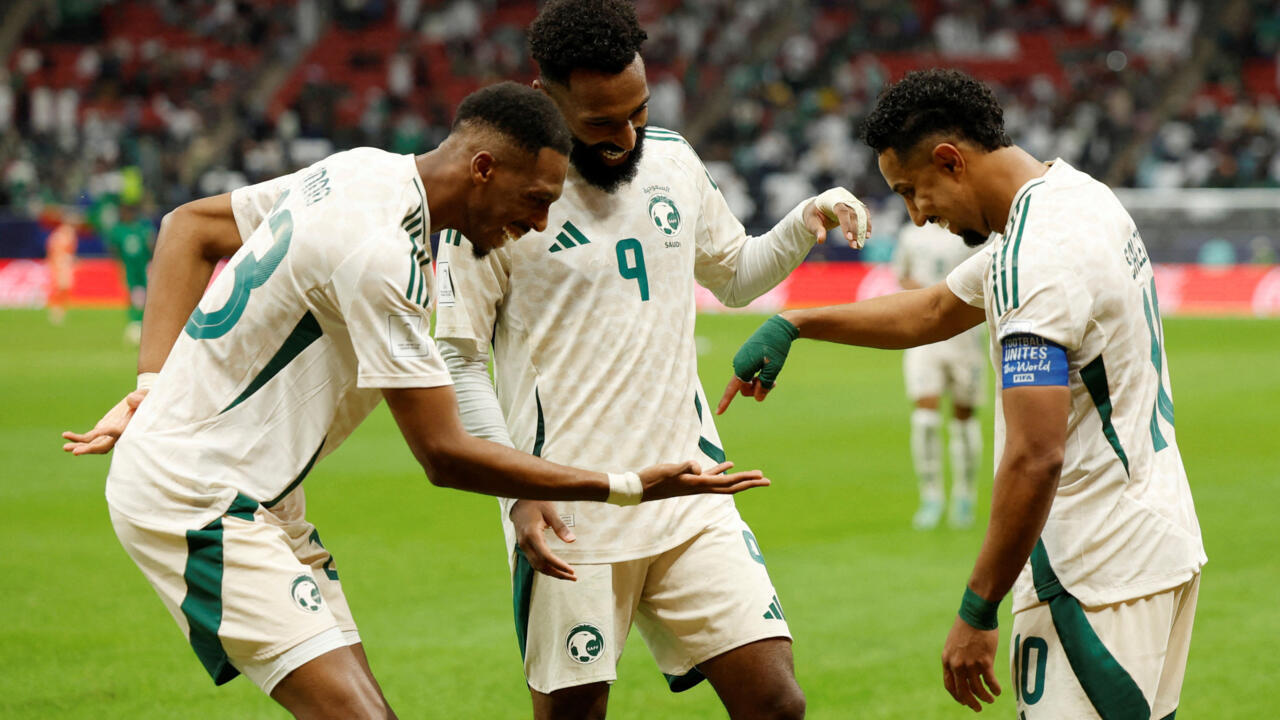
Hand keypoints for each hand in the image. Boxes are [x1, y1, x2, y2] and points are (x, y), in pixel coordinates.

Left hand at [62, 389, 148, 454]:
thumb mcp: (145, 396)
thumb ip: (140, 398)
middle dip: (88, 449)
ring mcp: (108, 434)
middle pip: (101, 446)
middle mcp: (117, 435)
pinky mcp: (102, 430)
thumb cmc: (146, 399)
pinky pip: (88, 438)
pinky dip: (77, 438)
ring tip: (65, 447)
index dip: (103, 434)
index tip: (91, 435)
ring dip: (79, 446)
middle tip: (75, 452)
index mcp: (127, 428)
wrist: (141, 401)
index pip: (114, 433)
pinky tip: (65, 435)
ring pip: (92, 444)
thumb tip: (131, 399)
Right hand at [511, 500, 577, 581]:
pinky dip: (546, 568)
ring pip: (537, 566)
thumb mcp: (550, 511)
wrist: (519, 501)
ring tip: (567, 576)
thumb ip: (560, 527)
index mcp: (532, 534)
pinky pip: (534, 561)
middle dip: (557, 573)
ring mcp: (523, 546)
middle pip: (541, 565)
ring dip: (552, 573)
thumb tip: (572, 541)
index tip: (571, 570)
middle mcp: (525, 543)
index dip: (559, 565)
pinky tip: (557, 569)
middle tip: (573, 577)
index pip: (545, 556)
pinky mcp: (524, 546)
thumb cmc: (536, 503)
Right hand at [638, 460, 768, 500]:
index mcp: (698, 484)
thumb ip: (683, 468)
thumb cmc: (652, 479)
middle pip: (732, 486)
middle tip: (767, 480)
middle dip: (750, 483)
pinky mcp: (690, 480)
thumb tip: (698, 466)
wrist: (639, 488)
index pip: (728, 483)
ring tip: (755, 474)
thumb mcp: (668, 471)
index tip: (761, 478)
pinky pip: (712, 475)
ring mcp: (696, 484)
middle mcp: (700, 487)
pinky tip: (730, 464)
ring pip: (724, 482)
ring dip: (740, 478)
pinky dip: (723, 470)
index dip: (746, 479)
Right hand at [716, 314, 797, 413]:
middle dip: (757, 390)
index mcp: (743, 367)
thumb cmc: (776, 347)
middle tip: (774, 384)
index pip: (732, 389)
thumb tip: (758, 398)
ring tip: (773, 379)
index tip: (718, 413)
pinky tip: (769, 369)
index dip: (725, 402)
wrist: (778, 328)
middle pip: (744, 389)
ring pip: (748, 382)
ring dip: (760, 383)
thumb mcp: (774, 369)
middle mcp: (738, 364)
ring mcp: (742, 361)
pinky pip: (749, 374)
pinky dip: (759, 377)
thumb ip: (765, 385)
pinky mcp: (746, 358)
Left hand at [804, 188, 871, 247]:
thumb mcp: (811, 222)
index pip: (842, 211)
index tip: (848, 238)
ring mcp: (851, 200)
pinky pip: (864, 214)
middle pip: (853, 213)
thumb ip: (817, 230)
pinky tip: (866, 236)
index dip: (846, 224)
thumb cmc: (813, 214)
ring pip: (861, 214)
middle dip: (855, 230)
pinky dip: (866, 225)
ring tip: (860, 244)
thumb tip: (821, 240)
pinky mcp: (856, 205)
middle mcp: (843, 197)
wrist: (817, 207)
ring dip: (863, 230)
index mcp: (831, 198)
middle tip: (854, 246)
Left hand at [941, 615, 1001, 711]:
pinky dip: (994, 689)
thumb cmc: (966, 626)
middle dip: (970, 702)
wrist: (976, 614)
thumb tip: (962, 670)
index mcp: (947, 660)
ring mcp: (970, 664)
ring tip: (990, 700)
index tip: (963, 701)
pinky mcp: (984, 661)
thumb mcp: (954, 643)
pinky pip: (990, 682)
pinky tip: (997, 691)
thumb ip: (956, 657)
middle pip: (963, 691)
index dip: (957, 696)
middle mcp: (957, 664)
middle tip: (977, 709)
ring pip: (978, 689)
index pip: (949, 685)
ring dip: (985, 698)